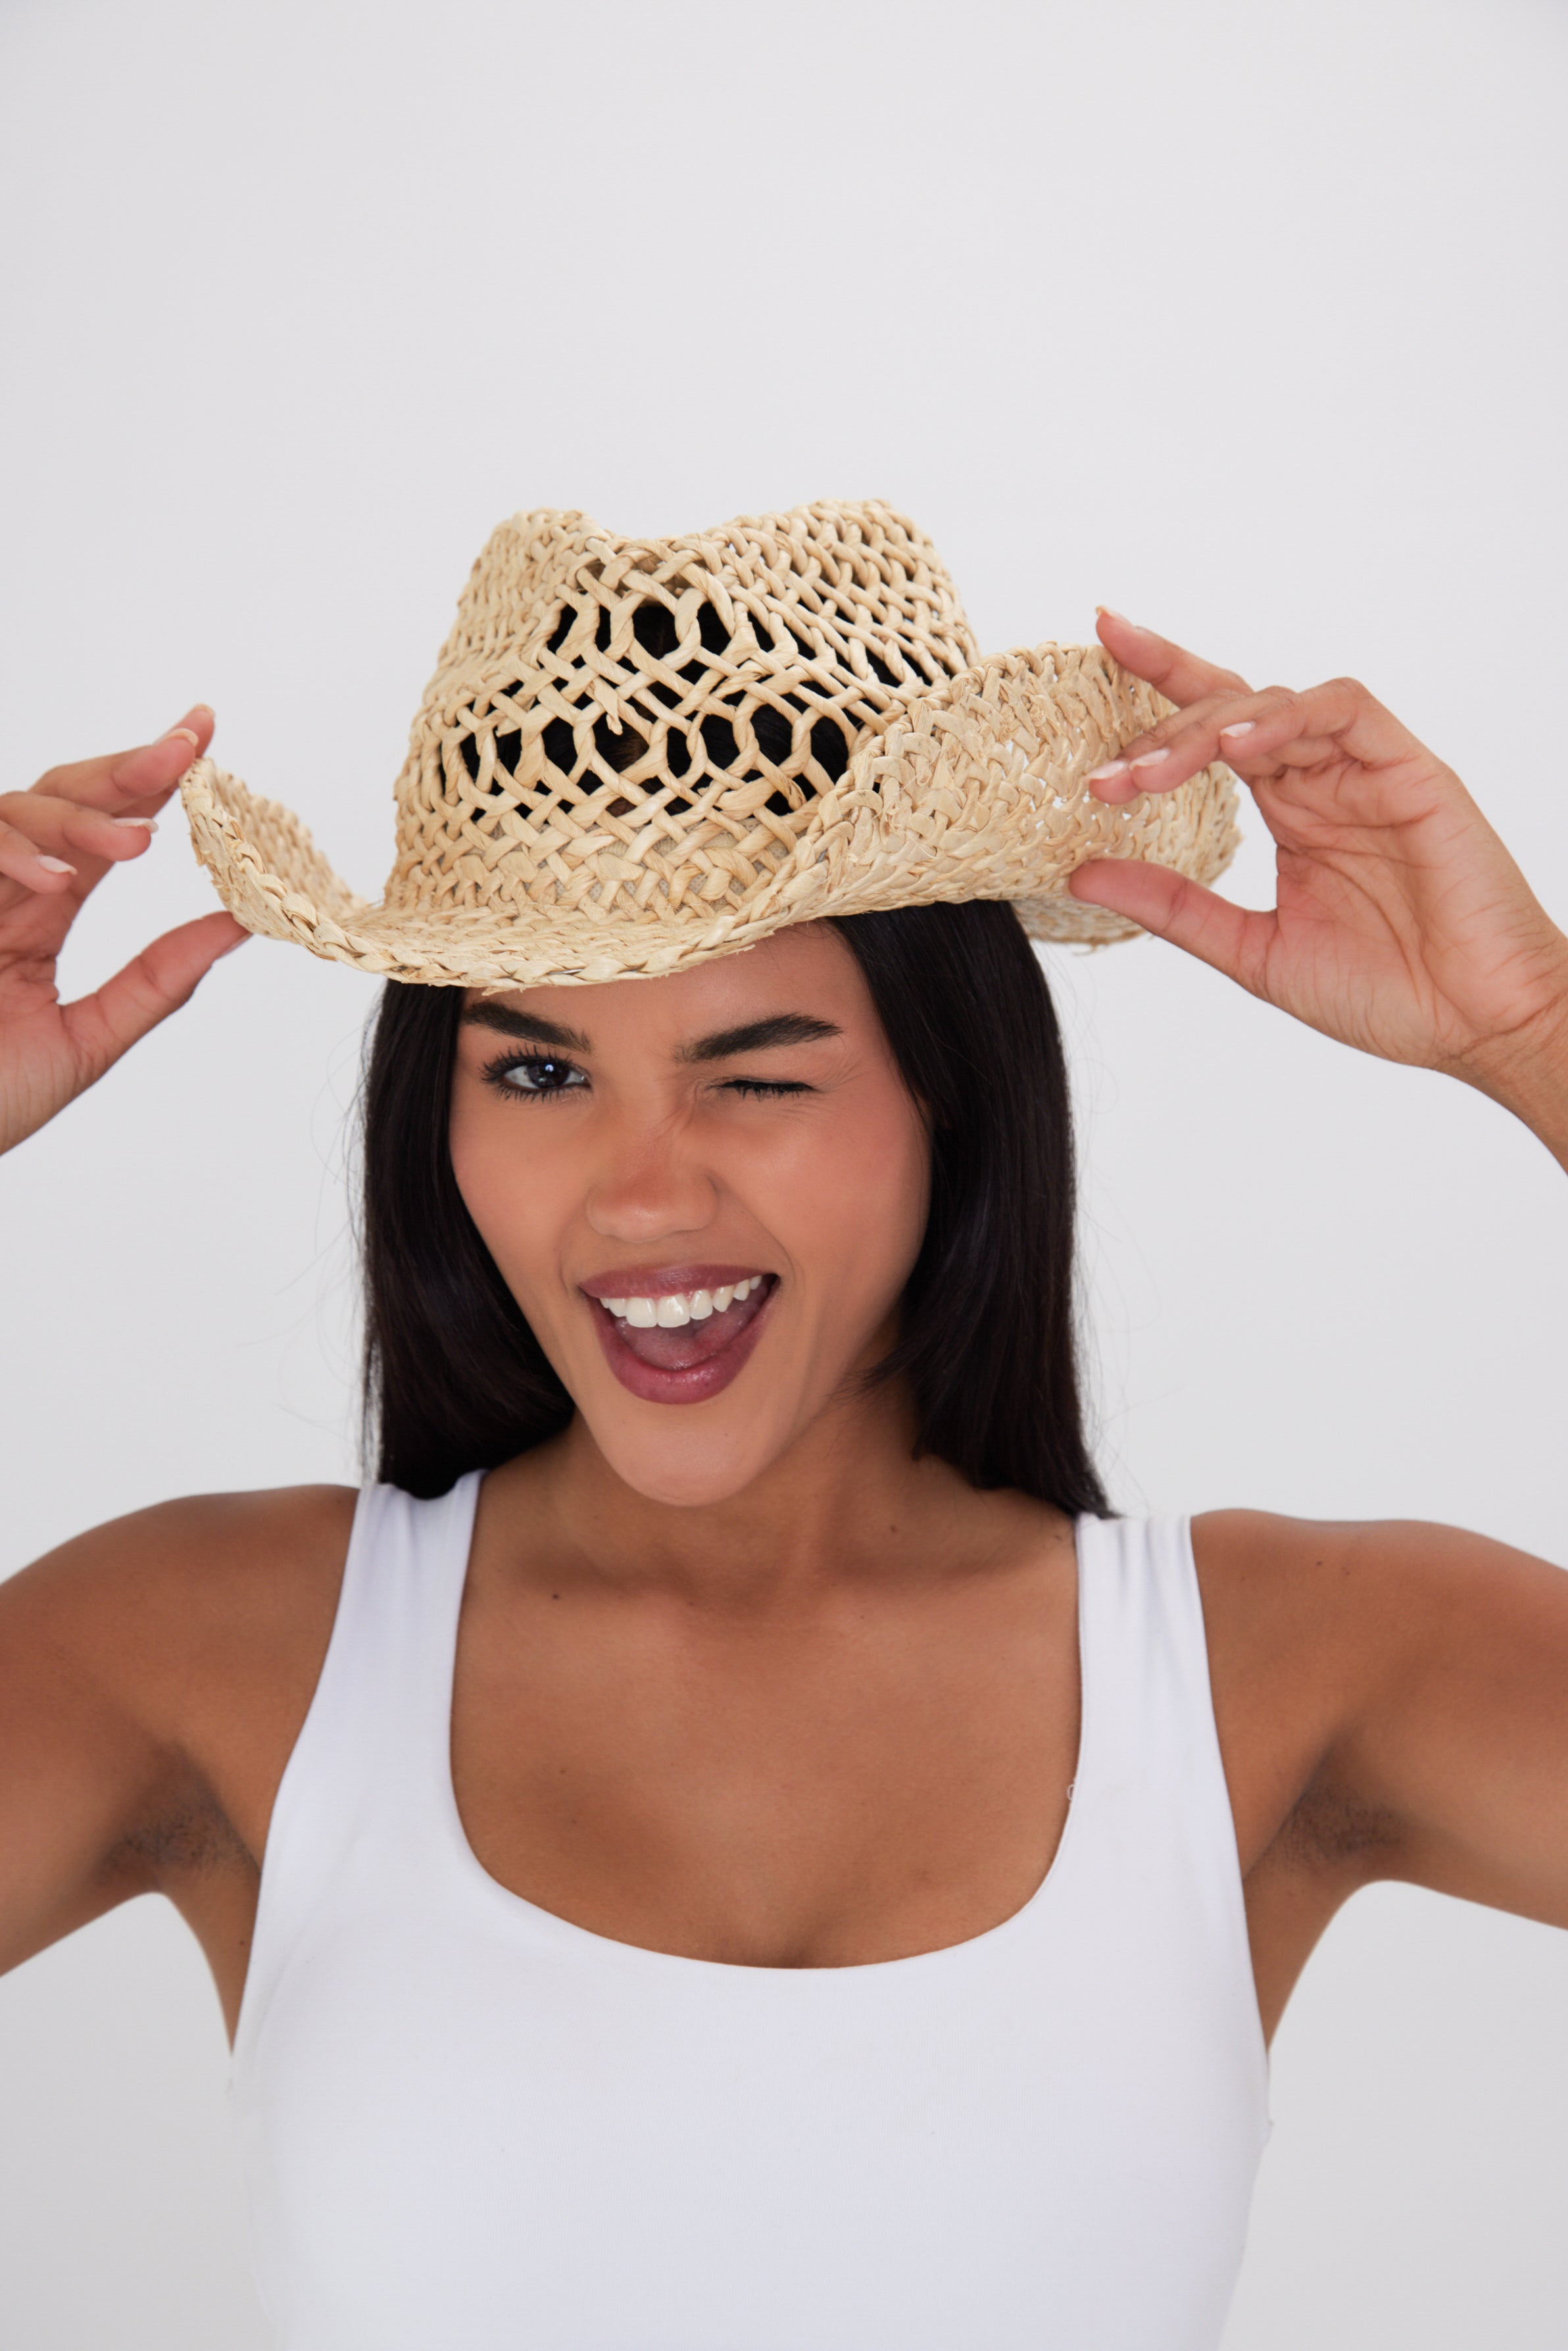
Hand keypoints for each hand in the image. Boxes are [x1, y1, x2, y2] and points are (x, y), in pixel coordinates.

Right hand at [0, 709, 247, 1155]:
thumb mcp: (88, 1040)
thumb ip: (157, 980)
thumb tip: (238, 924)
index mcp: (36, 918)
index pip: (101, 832)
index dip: (151, 781)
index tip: (202, 734)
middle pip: (59, 797)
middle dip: (125, 767)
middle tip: (185, 747)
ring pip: (14, 811)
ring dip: (79, 818)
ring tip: (140, 844)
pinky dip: (12, 856)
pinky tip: (54, 882)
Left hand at [1071, 614, 1567, 1117]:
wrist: (1476, 1024)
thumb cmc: (1386, 992)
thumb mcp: (1253, 950)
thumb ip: (1172, 907)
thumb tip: (1080, 872)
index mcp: (1289, 811)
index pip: (1211, 729)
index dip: (1156, 685)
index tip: (1097, 645)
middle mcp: (1321, 779)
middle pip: (1229, 705)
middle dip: (1157, 723)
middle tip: (1103, 775)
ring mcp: (1364, 769)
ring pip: (1273, 701)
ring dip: (1203, 725)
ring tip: (1149, 772)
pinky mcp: (1409, 768)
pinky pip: (1343, 709)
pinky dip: (1283, 716)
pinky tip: (1234, 744)